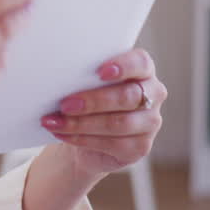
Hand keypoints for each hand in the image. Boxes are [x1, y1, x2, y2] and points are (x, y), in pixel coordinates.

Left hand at [40, 47, 166, 176]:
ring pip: (118, 123)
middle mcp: (153, 94)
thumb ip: (85, 75)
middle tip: (65, 104)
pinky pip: (113, 143)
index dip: (123, 66)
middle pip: (127, 96)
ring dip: (82, 123)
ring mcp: (150, 122)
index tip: (100, 72)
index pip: (140, 63)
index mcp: (142, 70)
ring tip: (56, 122)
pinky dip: (83, 138)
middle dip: (93, 101)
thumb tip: (61, 73)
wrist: (85, 134)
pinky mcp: (141, 147)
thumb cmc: (87, 98)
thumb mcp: (86, 82)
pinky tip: (64, 134)